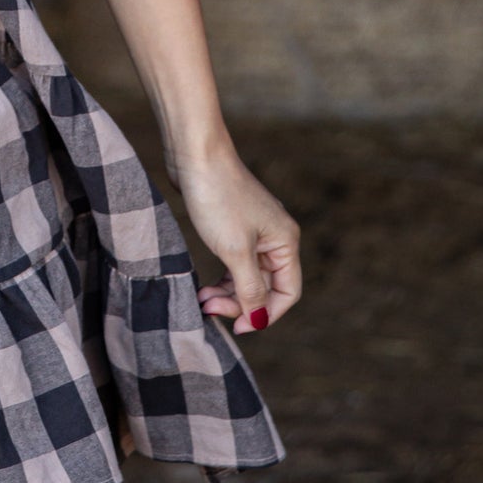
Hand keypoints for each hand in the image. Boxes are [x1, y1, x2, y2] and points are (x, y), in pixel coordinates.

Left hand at [166, 141, 301, 335]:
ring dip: (227, 293)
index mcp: (285, 242)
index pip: (288, 292)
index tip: (237, 327)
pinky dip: (220, 278)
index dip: (265, 314)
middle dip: (238, 303)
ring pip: (247, 277)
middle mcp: (275, 238)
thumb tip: (260, 319)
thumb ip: (250, 288)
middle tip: (207, 308)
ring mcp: (254, 232)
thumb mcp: (234, 250)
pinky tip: (203, 287)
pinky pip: (233, 264)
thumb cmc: (217, 198)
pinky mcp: (232, 227)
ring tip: (201, 298)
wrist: (194, 155)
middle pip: (266, 287)